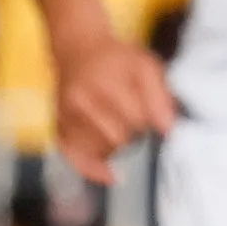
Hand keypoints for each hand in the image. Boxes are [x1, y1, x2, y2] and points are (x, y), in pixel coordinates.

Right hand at [55, 26, 175, 185]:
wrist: (78, 49)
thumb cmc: (118, 60)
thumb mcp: (146, 66)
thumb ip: (160, 96)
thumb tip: (168, 131)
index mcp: (107, 81)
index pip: (137, 120)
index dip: (149, 122)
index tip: (150, 115)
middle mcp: (82, 100)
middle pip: (119, 138)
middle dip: (135, 135)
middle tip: (134, 121)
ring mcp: (67, 115)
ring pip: (101, 149)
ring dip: (117, 148)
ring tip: (119, 128)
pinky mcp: (58, 126)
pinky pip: (76, 157)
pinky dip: (94, 168)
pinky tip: (111, 175)